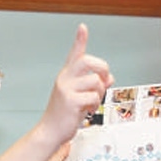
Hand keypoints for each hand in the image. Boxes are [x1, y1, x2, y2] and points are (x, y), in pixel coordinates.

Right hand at [41, 24, 113, 145]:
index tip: (83, 28)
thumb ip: (93, 86)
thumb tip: (109, 78)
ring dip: (100, 93)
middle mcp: (65, 79)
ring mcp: (66, 89)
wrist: (51, 131)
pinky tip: (88, 109)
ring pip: (95, 81)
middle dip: (102, 69)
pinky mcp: (70, 100)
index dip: (79, 40)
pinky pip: (93, 96)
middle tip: (103, 80)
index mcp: (66, 76)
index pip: (74, 54)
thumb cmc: (63, 115)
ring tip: (92, 102)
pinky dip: (95, 104)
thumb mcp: (80, 98)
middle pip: (88, 61)